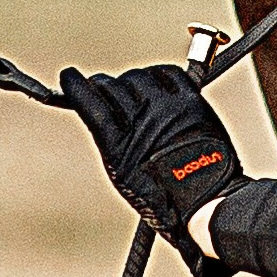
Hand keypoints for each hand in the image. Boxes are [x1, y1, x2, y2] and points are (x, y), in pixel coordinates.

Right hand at [58, 60, 244, 276]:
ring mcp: (167, 110)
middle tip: (105, 90)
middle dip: (103, 85)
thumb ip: (111, 139)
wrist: (207, 203)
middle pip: (111, 85)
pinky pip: (168, 73)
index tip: (70, 77)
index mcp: (119, 145)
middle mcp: (141, 122)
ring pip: (138, 76)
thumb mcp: (123, 173)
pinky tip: (157, 84)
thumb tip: (98, 109)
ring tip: (135, 94)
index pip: (89, 102)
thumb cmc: (164, 198)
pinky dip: (159, 74)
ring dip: (131, 81)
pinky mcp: (191, 103)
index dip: (76, 86)